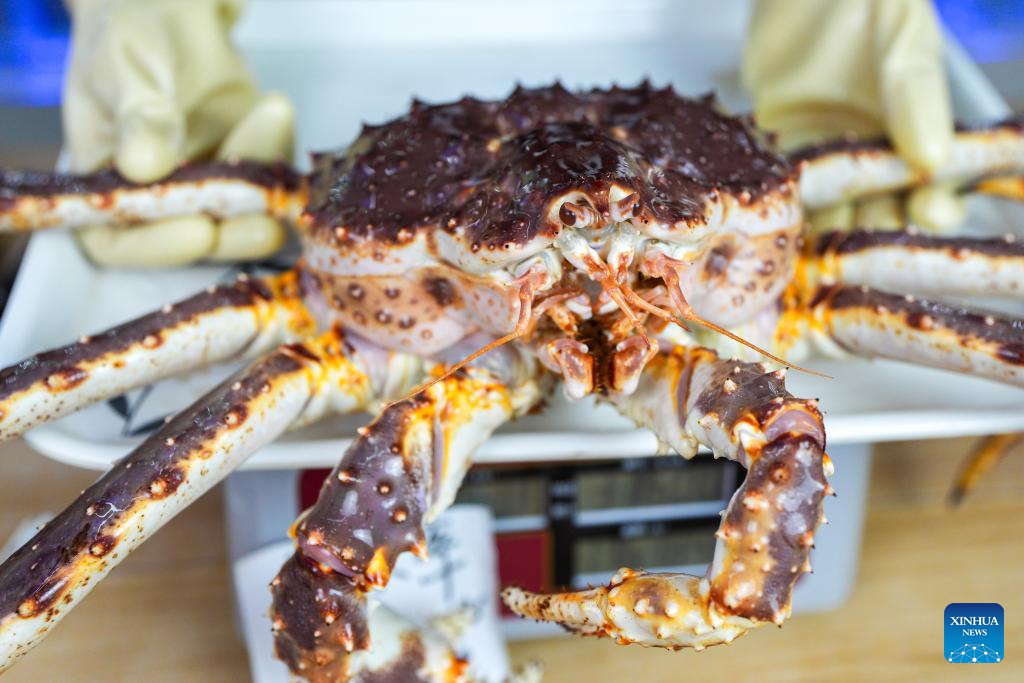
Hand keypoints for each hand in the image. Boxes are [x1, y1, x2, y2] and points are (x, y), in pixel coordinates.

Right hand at [64, 0, 293, 265]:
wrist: (164, 14)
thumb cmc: (124, 42)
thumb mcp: (118, 72)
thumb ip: (136, 119)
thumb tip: (143, 165)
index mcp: (105, 189)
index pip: (121, 242)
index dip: (161, 247)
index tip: (199, 231)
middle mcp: (161, 201)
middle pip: (200, 240)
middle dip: (237, 233)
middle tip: (267, 215)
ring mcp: (212, 186)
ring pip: (247, 211)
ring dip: (268, 184)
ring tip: (270, 118)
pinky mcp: (252, 164)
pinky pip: (273, 172)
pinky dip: (281, 150)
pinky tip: (275, 109)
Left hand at [742, 0, 964, 231]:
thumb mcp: (899, 32)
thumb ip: (913, 89)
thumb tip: (932, 157)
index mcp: (916, 127)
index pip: (932, 180)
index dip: (932, 203)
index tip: (929, 212)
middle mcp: (870, 150)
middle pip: (879, 208)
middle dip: (874, 234)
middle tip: (863, 250)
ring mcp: (821, 156)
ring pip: (827, 210)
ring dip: (822, 235)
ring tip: (815, 252)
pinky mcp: (773, 155)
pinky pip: (779, 189)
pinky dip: (778, 208)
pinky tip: (774, 224)